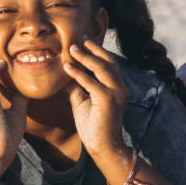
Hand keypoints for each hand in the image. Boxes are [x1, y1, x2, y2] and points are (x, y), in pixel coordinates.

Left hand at [62, 39, 130, 156]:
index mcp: (117, 87)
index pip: (108, 64)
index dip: (97, 51)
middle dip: (94, 48)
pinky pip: (91, 82)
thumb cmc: (94, 126)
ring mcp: (116, 93)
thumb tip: (65, 74)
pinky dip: (78, 74)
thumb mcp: (82, 102)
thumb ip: (77, 87)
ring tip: (72, 48)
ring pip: (101, 68)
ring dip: (86, 57)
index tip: (84, 41)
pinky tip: (67, 67)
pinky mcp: (108, 100)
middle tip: (81, 38)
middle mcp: (120, 88)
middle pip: (108, 61)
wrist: (103, 147)